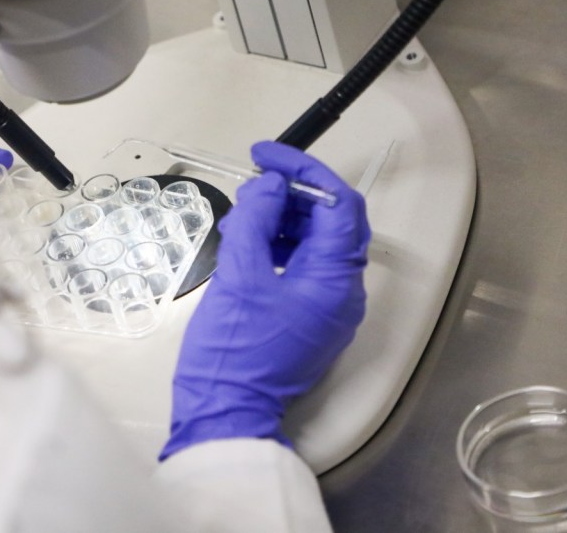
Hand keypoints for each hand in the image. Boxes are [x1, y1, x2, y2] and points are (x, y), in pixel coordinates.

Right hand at [160, 141, 369, 459]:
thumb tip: (272, 186)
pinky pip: (301, 268)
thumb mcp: (239, 275)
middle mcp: (342, 292)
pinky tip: (244, 241)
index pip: (339, 206)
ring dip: (281, 220)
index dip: (305, 172)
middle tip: (249, 186)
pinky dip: (276, 246)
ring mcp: (326, 307)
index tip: (266, 156)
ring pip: (314, 244)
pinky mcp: (306, 317)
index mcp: (336, 280)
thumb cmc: (232, 346)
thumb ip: (256, 220)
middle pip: (329, 223)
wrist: (224, 409)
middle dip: (290, 196)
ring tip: (240, 215)